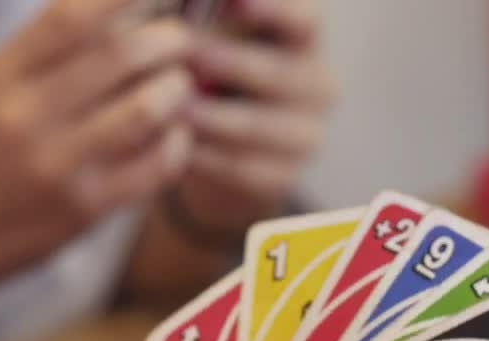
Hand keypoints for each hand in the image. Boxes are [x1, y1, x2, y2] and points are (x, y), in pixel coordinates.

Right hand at [0, 0, 194, 315]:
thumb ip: (51, 53)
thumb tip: (127, 16)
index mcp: (2, 74)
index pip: (71, 18)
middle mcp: (26, 115)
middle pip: (119, 56)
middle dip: (168, 41)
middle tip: (182, 41)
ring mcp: (57, 164)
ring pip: (147, 109)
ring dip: (179, 90)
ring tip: (182, 86)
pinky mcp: (86, 208)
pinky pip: (156, 166)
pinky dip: (179, 143)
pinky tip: (176, 135)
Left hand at [170, 0, 333, 232]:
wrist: (224, 143)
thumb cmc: (212, 68)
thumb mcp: (213, 33)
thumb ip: (205, 16)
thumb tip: (179, 19)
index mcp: (303, 37)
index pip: (303, 18)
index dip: (274, 9)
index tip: (235, 2)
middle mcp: (318, 85)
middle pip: (278, 73)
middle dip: (227, 61)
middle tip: (183, 50)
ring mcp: (306, 135)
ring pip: (256, 125)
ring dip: (209, 114)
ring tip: (170, 102)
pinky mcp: (284, 176)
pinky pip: (241, 166)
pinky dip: (204, 154)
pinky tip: (173, 141)